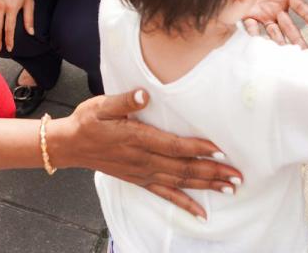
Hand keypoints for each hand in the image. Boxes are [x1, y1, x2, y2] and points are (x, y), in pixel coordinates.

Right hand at [51, 89, 241, 219]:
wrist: (69, 146)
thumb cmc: (87, 122)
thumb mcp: (101, 105)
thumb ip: (124, 101)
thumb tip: (144, 95)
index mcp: (137, 139)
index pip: (174, 146)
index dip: (198, 149)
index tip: (221, 151)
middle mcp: (143, 160)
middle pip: (184, 168)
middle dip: (213, 172)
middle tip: (238, 176)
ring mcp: (142, 173)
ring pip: (180, 182)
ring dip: (206, 185)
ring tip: (230, 188)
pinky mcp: (139, 180)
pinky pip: (165, 195)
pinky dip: (185, 204)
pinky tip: (201, 213)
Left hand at [243, 0, 307, 46]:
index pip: (301, 7)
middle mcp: (277, 8)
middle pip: (289, 25)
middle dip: (296, 37)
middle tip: (303, 50)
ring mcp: (263, 14)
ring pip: (273, 31)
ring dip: (278, 41)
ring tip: (284, 52)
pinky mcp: (248, 15)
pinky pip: (252, 27)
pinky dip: (254, 34)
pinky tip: (257, 43)